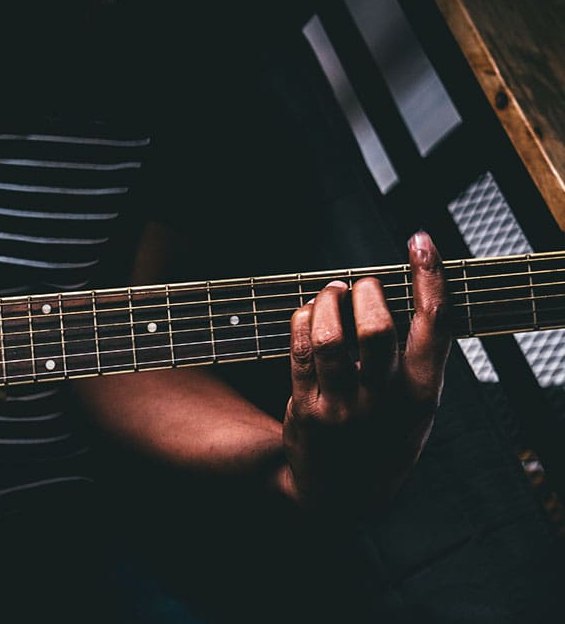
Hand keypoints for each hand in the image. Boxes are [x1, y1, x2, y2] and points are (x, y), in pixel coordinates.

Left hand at [282, 231, 450, 514]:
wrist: (342, 495)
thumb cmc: (382, 434)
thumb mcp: (416, 407)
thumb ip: (416, 359)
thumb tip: (399, 292)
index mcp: (423, 394)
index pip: (436, 325)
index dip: (430, 277)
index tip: (420, 242)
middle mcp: (385, 400)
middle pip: (378, 328)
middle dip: (367, 292)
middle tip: (361, 284)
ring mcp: (343, 406)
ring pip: (331, 337)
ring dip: (329, 301)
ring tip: (332, 293)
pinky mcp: (306, 407)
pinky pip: (300, 350)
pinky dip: (303, 319)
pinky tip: (308, 313)